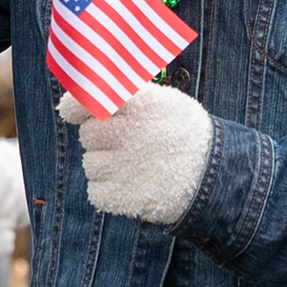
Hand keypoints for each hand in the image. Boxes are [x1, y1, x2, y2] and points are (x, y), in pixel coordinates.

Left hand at [59, 85, 212, 226]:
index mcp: (136, 105)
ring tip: (138, 165)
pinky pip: (95, 191)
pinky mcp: (119, 195)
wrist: (215, 177)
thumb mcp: (165, 102)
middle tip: (130, 143)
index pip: (87, 99)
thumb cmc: (186, 135)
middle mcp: (125, 133)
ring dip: (107, 166)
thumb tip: (89, 91)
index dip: (75, 106)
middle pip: (88, 135)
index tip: (71, 110)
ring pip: (90, 164)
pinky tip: (134, 185)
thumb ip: (128, 95)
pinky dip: (109, 192)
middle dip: (103, 140)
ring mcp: (121, 166)